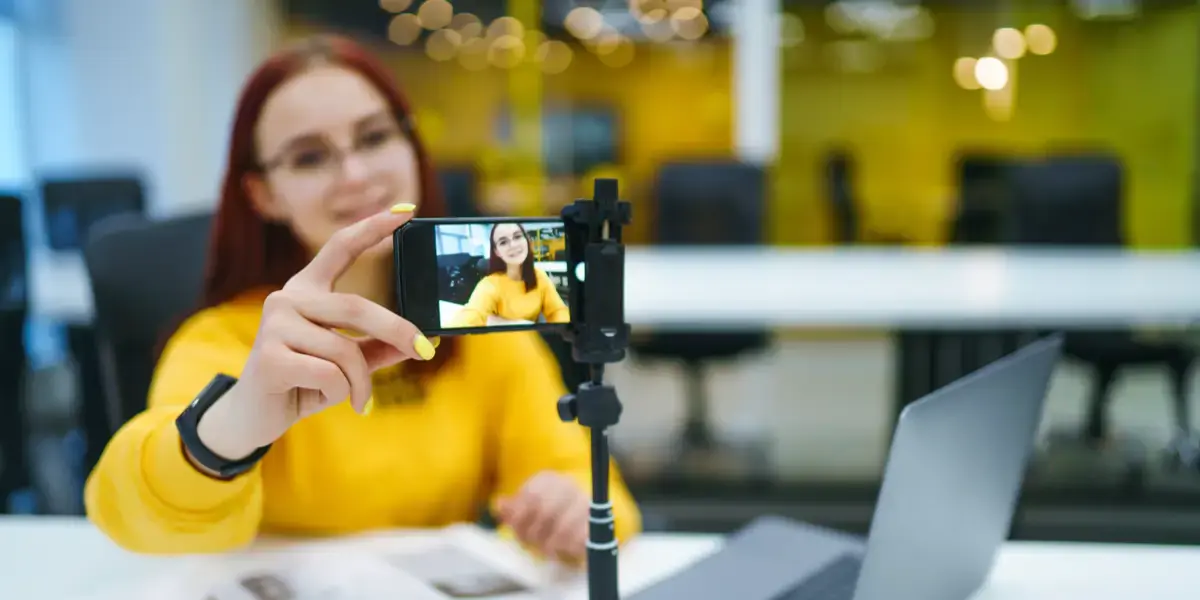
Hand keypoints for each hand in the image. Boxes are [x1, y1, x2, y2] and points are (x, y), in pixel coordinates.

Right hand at [194, 204, 434, 461]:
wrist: (254, 417)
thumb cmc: (305, 382)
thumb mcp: (348, 363)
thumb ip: (379, 347)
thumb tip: (426, 340)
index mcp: (307, 290)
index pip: (341, 247)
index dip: (373, 226)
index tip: (408, 210)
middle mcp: (288, 298)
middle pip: (357, 306)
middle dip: (398, 330)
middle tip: (425, 351)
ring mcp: (275, 324)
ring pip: (345, 350)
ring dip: (361, 383)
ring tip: (358, 399)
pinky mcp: (268, 357)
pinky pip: (330, 375)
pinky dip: (341, 394)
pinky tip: (322, 398)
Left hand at [496, 471, 589, 563]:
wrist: (581, 516)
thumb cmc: (548, 512)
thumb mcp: (526, 508)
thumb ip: (512, 508)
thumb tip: (498, 505)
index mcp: (549, 479)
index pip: (532, 495)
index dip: (519, 515)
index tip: (514, 528)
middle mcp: (569, 486)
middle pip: (546, 511)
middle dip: (532, 531)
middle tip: (528, 542)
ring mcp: (585, 504)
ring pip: (564, 527)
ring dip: (549, 542)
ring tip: (544, 548)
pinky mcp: (596, 523)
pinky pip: (580, 537)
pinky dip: (567, 546)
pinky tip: (560, 549)